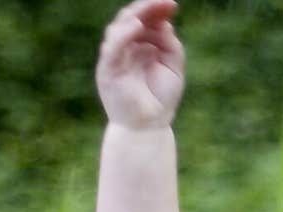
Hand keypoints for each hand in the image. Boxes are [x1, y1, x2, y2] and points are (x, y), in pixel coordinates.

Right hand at [96, 0, 184, 129]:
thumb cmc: (160, 101)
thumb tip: (165, 23)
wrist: (148, 129)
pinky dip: (123, 35)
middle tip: (165, 3)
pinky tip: (136, 25)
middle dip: (148, 8)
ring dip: (135, 17)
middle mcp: (125, 49)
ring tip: (150, 10)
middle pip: (130, 19)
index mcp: (139, 46)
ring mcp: (115, 58)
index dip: (156, 10)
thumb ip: (171, 46)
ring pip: (119, 29)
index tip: (172, 4)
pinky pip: (113, 48)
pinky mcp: (108, 71)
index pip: (144, 20)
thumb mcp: (174, 70)